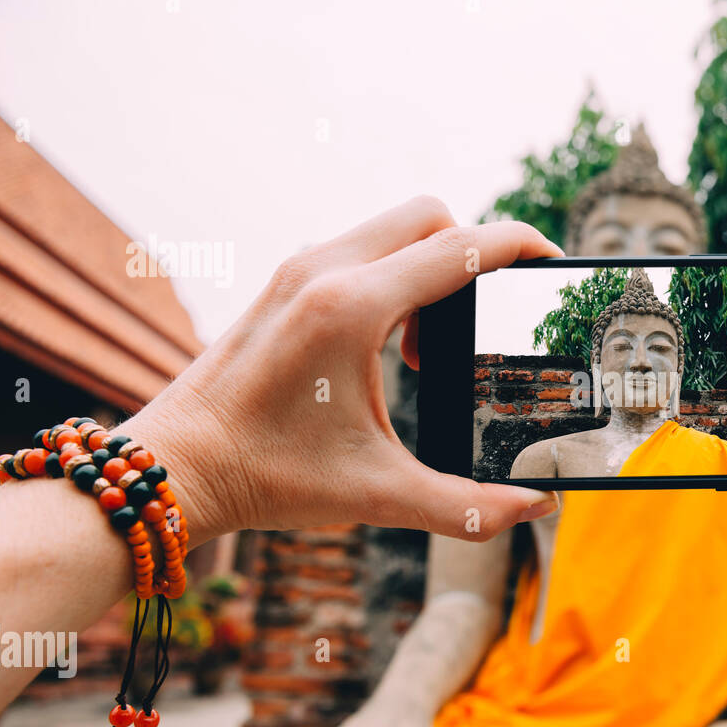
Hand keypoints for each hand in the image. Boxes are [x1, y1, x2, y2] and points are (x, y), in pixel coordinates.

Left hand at [122, 196, 561, 547]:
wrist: (174, 468)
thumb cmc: (267, 478)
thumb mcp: (380, 494)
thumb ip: (468, 505)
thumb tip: (535, 509)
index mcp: (353, 308)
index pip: (461, 247)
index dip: (519, 246)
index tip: (552, 261)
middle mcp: (325, 271)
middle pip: (429, 217)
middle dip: (474, 251)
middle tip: (486, 316)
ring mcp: (297, 271)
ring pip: (391, 229)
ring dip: (428, 267)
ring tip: (428, 347)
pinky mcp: (282, 283)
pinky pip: (358, 249)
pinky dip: (391, 276)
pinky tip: (387, 345)